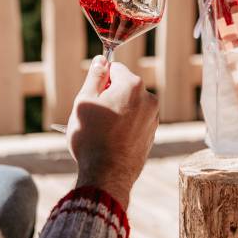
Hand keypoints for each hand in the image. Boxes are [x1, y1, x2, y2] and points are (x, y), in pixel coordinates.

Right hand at [66, 55, 158, 209]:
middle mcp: (148, 98)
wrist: (106, 177)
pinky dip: (124, 125)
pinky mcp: (152, 134)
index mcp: (133, 85)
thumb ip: (94, 76)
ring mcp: (152, 117)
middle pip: (124, 86)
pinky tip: (111, 140)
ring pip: (129, 104)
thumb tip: (101, 60)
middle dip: (109, 95)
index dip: (100, 80)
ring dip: (117, 111)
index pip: (114, 68)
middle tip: (94, 115)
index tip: (92, 96)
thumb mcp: (84, 101)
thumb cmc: (92, 137)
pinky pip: (135, 121)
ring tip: (102, 131)